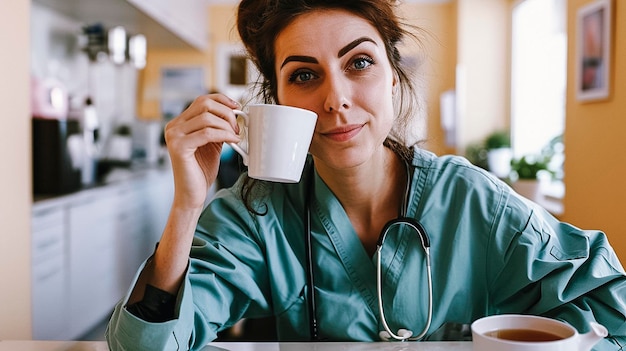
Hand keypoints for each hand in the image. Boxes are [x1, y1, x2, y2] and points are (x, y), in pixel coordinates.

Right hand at [164, 94, 240, 209]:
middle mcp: (173, 126)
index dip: (222, 100)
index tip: (237, 107)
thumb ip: (218, 128)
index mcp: (180, 123)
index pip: (202, 100)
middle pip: (204, 104)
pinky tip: (233, 141)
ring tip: (236, 136)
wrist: (192, 195)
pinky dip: (224, 135)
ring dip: (227, 125)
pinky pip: (207, 133)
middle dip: (226, 113)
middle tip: (238, 127)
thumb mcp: (212, 143)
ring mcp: (174, 136)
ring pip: (207, 117)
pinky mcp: (179, 147)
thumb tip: (235, 113)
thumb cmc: (201, 171)